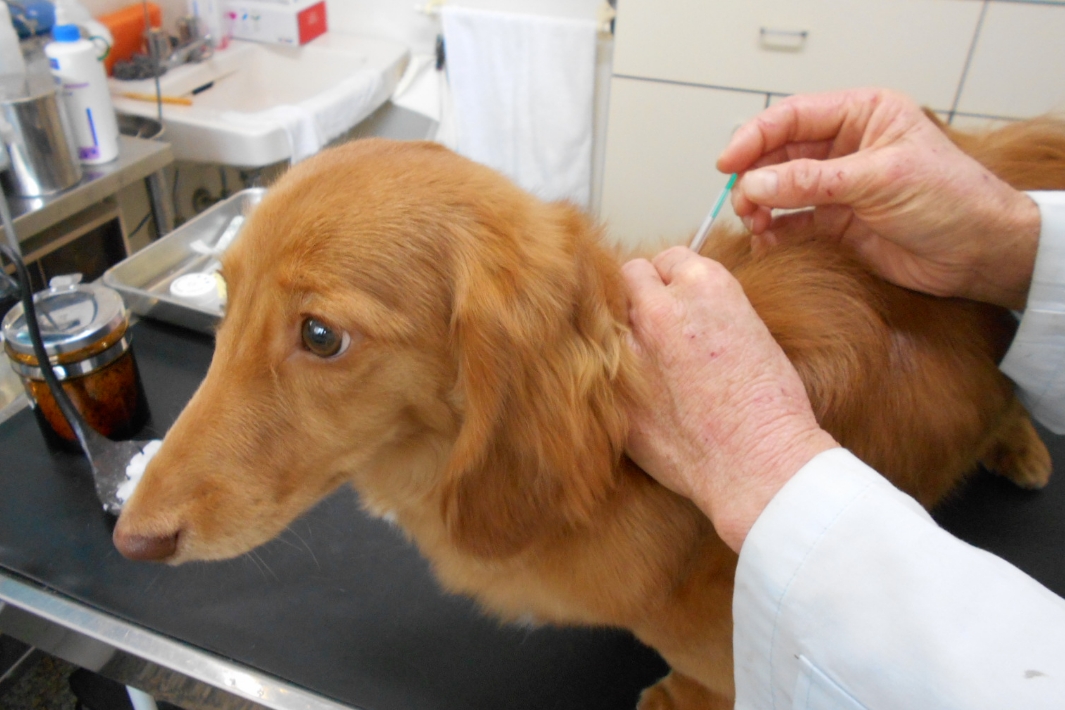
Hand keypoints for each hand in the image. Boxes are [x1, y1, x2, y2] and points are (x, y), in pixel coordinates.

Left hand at [622, 248, 836, 551]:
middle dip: (643, 295)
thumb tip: (683, 306)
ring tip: (644, 356)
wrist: (760, 465)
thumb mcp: (752, 331)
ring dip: (623, 329)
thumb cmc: (769, 407)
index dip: (675, 282)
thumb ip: (708, 308)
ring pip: (607, 315)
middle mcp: (661, 308)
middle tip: (656, 325)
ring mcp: (630, 349)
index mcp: (705, 285)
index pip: (670, 259)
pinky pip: (601, 365)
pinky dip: (615, 373)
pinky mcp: (613, 390)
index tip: (678, 302)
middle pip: (630, 276)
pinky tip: (637, 390)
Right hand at [718, 88, 1040, 309]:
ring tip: (754, 224)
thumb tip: (756, 183)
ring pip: (780, 189)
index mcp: (862, 115)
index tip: (728, 163)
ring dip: (760, 206)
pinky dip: (774, 232)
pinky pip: (792, 223)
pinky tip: (767, 241)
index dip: (755, 137)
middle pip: (779, 153)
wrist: (980, 254)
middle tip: (742, 202)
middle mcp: (846, 147)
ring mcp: (839, 186)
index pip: (793, 117)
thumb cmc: (951, 200)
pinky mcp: (837, 223)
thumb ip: (813, 181)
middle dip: (754, 177)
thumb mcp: (880, 179)